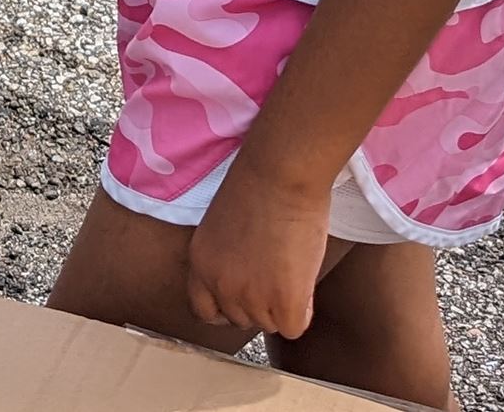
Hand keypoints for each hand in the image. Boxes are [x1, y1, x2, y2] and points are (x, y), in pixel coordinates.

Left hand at [187, 163, 331, 340]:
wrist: (279, 175)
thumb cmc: (256, 186)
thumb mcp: (222, 228)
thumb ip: (225, 259)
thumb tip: (247, 280)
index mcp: (199, 263)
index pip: (203, 310)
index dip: (226, 308)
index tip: (244, 298)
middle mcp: (218, 285)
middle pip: (241, 319)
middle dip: (259, 304)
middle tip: (275, 275)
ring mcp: (250, 296)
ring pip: (269, 324)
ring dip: (282, 306)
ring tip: (290, 269)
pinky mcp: (283, 301)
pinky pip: (292, 328)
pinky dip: (302, 311)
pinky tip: (303, 282)